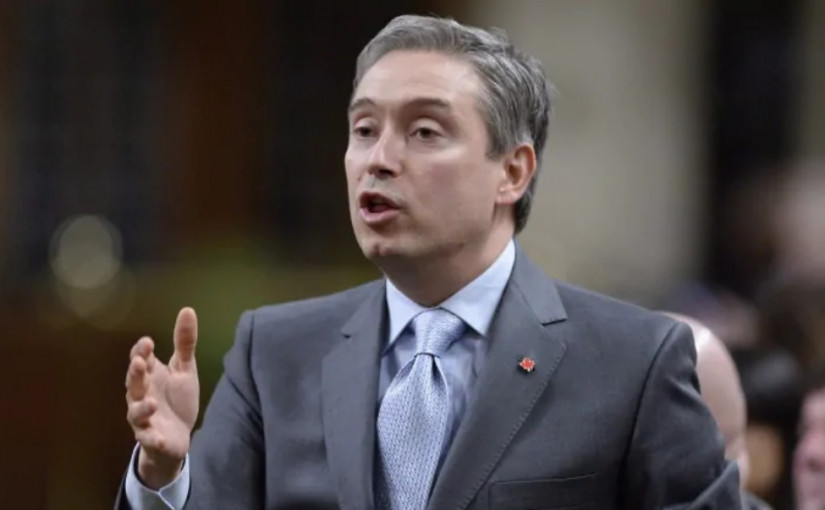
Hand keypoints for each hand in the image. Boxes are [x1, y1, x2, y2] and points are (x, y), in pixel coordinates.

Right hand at [125, 307, 199, 488]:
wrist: (178, 437)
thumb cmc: (176, 399)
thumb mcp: (184, 369)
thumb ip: (184, 343)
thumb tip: (187, 309)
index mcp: (150, 376)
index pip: (141, 360)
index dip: (142, 352)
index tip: (148, 342)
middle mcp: (142, 395)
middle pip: (134, 384)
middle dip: (135, 374)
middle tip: (139, 363)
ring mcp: (145, 418)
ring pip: (136, 412)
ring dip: (142, 407)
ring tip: (152, 402)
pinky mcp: (152, 439)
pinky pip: (149, 440)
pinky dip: (153, 439)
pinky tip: (159, 438)